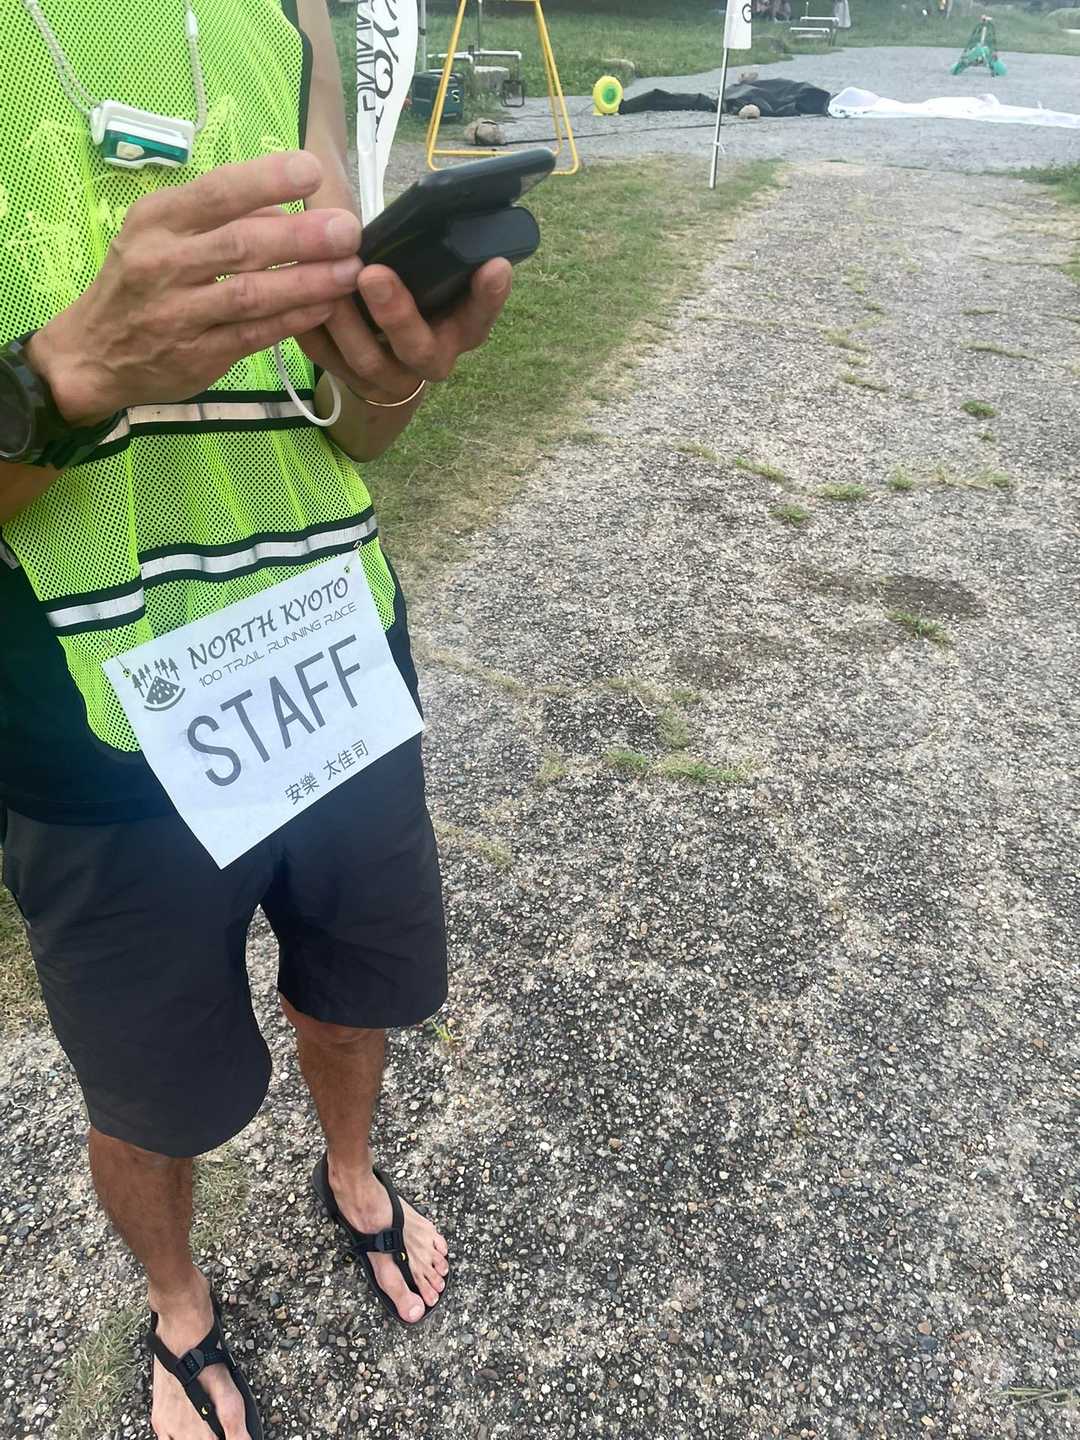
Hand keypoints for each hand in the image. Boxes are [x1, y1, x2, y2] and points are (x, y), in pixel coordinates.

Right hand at [27, 151, 363, 425]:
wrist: (93, 355)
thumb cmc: (138, 284)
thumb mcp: (159, 235)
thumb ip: (216, 219)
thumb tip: (284, 205)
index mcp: (156, 221)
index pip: (216, 192)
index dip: (266, 180)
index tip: (312, 171)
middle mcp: (163, 263)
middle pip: (241, 243)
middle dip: (301, 236)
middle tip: (347, 229)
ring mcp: (179, 313)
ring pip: (252, 293)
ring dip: (306, 281)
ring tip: (349, 270)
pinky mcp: (197, 355)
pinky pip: (254, 334)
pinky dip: (293, 320)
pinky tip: (326, 307)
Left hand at [296, 258, 512, 406]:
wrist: (382, 353)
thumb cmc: (412, 291)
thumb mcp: (427, 270)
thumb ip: (426, 240)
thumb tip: (398, 182)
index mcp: (460, 329)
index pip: (480, 316)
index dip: (489, 296)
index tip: (494, 264)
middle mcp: (431, 358)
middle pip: (420, 348)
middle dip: (397, 313)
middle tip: (372, 274)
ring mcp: (391, 377)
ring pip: (367, 359)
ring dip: (344, 320)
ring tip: (322, 280)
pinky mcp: (352, 382)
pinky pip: (328, 361)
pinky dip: (312, 330)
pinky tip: (295, 298)